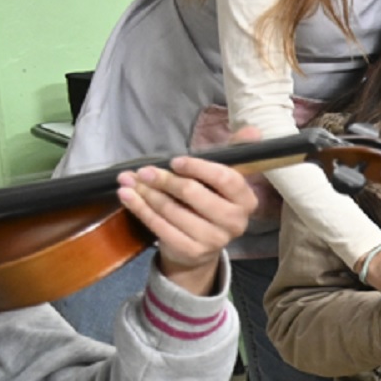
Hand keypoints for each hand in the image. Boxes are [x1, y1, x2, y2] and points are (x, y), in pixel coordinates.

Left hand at [122, 148, 258, 296]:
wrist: (200, 245)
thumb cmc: (210, 202)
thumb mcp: (222, 177)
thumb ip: (235, 152)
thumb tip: (252, 129)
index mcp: (247, 200)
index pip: (226, 179)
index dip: (199, 168)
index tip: (175, 160)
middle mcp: (236, 222)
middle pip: (195, 194)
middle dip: (165, 180)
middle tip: (144, 171)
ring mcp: (214, 240)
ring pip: (172, 210)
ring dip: (146, 193)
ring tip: (129, 180)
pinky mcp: (192, 251)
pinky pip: (160, 226)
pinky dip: (140, 209)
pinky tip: (127, 196)